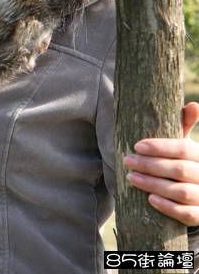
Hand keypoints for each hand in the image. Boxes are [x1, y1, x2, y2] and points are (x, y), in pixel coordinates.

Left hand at [123, 101, 198, 225]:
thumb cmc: (187, 163)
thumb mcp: (187, 146)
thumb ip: (186, 126)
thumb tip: (194, 105)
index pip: (183, 148)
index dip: (159, 147)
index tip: (137, 146)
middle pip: (178, 170)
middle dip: (150, 166)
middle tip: (128, 161)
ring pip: (181, 192)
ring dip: (153, 185)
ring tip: (132, 178)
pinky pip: (187, 215)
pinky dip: (168, 207)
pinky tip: (150, 199)